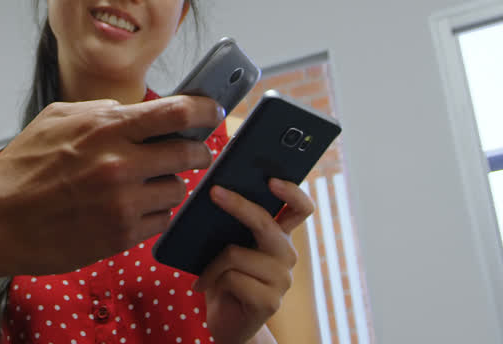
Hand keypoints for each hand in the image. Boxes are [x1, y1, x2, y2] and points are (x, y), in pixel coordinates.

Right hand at [0, 94, 221, 284]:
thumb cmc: (22, 167)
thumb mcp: (56, 119)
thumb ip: (101, 110)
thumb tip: (136, 110)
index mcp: (106, 127)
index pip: (177, 112)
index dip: (204, 110)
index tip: (212, 112)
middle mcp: (120, 164)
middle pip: (190, 154)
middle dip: (195, 153)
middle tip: (190, 154)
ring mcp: (123, 203)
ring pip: (177, 190)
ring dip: (167, 186)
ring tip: (143, 185)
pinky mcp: (121, 236)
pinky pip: (160, 221)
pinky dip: (151, 214)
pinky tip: (128, 209)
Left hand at [194, 179, 314, 343]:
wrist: (225, 323)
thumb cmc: (224, 279)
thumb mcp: (227, 247)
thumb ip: (232, 226)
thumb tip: (217, 195)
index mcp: (280, 238)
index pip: (300, 209)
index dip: (291, 192)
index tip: (272, 178)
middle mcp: (287, 256)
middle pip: (265, 223)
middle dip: (238, 205)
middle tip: (214, 192)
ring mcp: (282, 280)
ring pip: (236, 253)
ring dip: (212, 263)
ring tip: (203, 274)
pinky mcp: (270, 301)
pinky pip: (231, 277)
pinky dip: (211, 280)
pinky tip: (203, 287)